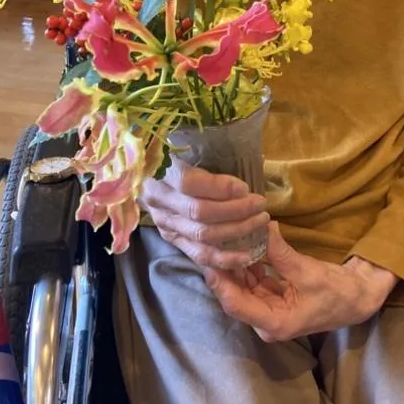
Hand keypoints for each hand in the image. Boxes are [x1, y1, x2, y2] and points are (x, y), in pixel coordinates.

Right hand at [140, 157, 269, 269]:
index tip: (245, 186)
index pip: (189, 183)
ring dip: (236, 231)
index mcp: (159, 171)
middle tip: (261, 204)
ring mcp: (165, 223)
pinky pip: (198, 255)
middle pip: (200, 212)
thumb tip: (245, 171)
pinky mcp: (172, 239)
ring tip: (259, 222)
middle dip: (236, 210)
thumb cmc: (169, 152)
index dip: (220, 187)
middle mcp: (159, 201)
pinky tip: (246, 256)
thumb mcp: (181, 144)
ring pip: (202, 236)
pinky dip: (224, 258)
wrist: (142, 173)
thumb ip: (206, 152)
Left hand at [203, 223, 397, 340]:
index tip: (209, 259)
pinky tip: (242, 245)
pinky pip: (253, 283)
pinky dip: (247, 266)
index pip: (236, 305)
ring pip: (242, 288)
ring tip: (223, 240)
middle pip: (235, 296)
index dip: (220, 282)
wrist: (356, 298)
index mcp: (274, 323)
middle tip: (212, 243)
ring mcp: (268, 311)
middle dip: (224, 270)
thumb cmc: (335, 291)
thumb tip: (261, 226)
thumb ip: (281, 252)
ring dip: (234, 266)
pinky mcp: (272, 300)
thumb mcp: (308, 271)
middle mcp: (266, 322)